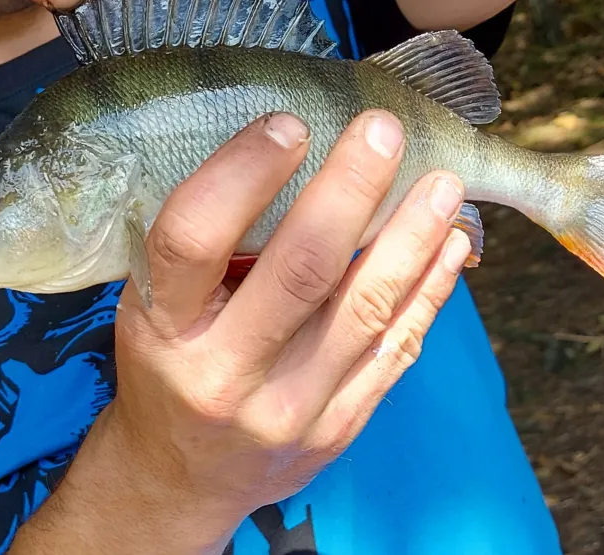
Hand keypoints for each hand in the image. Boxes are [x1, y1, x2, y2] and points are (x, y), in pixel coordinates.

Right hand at [97, 110, 470, 550]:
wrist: (183, 478)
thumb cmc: (168, 370)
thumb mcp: (154, 308)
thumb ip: (207, 250)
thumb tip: (289, 158)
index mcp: (164, 329)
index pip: (194, 239)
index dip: (242, 174)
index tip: (288, 125)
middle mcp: (225, 374)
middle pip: (302, 271)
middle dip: (351, 191)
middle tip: (384, 131)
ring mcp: (290, 410)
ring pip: (367, 311)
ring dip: (413, 238)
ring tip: (443, 184)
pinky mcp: (338, 429)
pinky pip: (396, 351)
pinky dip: (429, 292)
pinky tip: (450, 247)